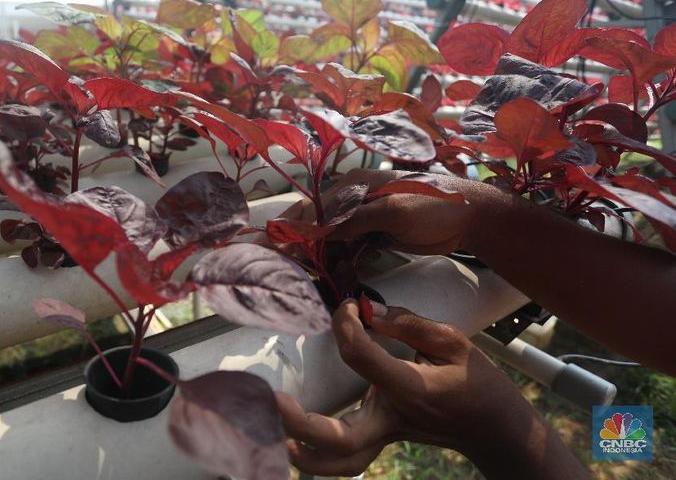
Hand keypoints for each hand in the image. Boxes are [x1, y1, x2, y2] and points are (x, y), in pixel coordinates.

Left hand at [275, 299, 588, 478]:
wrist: (495, 428)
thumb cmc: (477, 382)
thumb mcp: (455, 342)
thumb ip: (409, 324)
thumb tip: (368, 310)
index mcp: (412, 390)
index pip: (361, 357)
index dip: (346, 325)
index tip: (347, 305)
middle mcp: (393, 419)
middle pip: (341, 439)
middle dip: (301, 424)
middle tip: (273, 401)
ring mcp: (386, 436)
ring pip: (342, 463)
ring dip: (304, 455)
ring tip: (272, 435)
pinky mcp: (381, 440)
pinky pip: (346, 458)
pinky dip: (317, 457)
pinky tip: (291, 440)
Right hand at [279, 169, 505, 254]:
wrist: (470, 217)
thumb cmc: (433, 203)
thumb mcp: (392, 211)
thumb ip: (354, 220)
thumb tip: (317, 232)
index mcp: (353, 185)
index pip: (312, 207)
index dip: (291, 228)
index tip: (273, 250)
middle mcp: (352, 200)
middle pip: (316, 224)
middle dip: (298, 245)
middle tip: (281, 269)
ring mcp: (362, 219)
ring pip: (329, 239)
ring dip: (316, 257)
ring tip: (300, 277)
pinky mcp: (373, 235)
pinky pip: (346, 248)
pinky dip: (337, 261)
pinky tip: (329, 276)